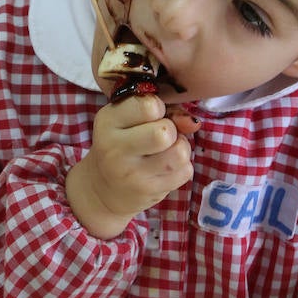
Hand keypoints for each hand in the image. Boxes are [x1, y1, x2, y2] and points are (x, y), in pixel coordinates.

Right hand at [67, 94, 193, 237]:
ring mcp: (131, 174)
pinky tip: (165, 168)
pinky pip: (185, 171)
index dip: (158, 107)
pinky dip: (181, 167)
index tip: (150, 115)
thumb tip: (193, 123)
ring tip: (167, 150)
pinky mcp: (148, 191)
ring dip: (180, 148)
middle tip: (160, 135)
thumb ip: (164, 110)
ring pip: (180, 152)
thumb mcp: (131, 119)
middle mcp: (114, 149)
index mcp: (107, 121)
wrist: (104, 188)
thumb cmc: (123, 143)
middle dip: (171, 129)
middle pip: (165, 131)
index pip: (149, 105)